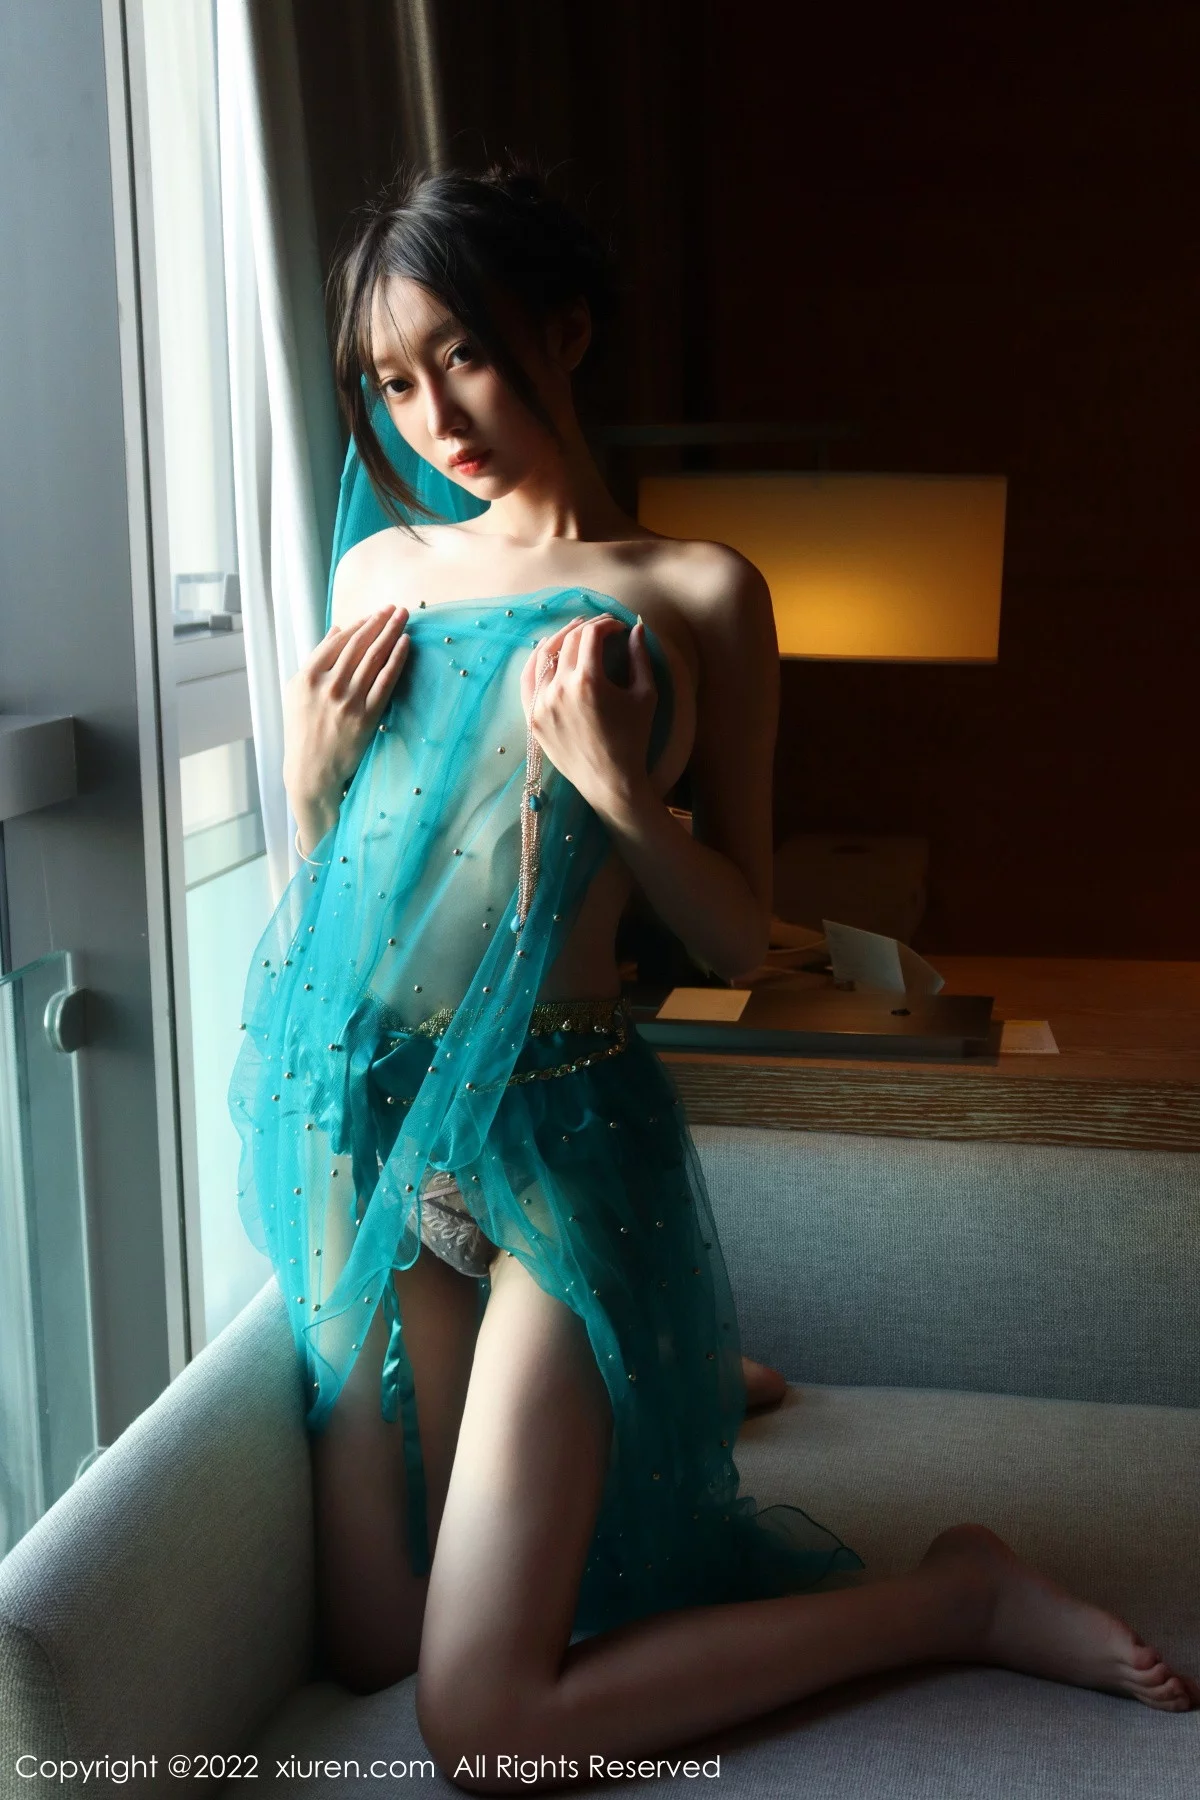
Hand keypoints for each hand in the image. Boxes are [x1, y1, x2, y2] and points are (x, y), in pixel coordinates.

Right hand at [283, 605, 410, 822]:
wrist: (311, 770)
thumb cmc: (302, 731)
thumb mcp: (296, 693)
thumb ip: (316, 660)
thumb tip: (337, 630)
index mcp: (306, 678)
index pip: (337, 642)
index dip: (358, 625)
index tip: (373, 614)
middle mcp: (327, 687)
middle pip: (358, 646)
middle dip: (378, 622)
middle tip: (395, 607)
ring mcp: (348, 701)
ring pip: (373, 659)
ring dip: (390, 633)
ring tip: (403, 616)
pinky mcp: (366, 717)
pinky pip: (385, 682)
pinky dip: (396, 660)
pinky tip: (405, 643)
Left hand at [519, 612, 656, 815]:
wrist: (610, 782)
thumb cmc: (634, 739)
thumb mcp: (645, 695)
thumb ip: (641, 657)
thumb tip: (637, 627)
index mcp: (589, 681)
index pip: (592, 635)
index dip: (606, 624)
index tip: (618, 628)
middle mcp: (560, 688)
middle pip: (569, 641)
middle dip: (587, 628)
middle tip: (601, 628)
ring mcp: (541, 703)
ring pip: (544, 655)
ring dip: (560, 637)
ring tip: (574, 632)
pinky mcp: (532, 716)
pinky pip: (528, 679)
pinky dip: (536, 660)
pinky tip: (547, 650)